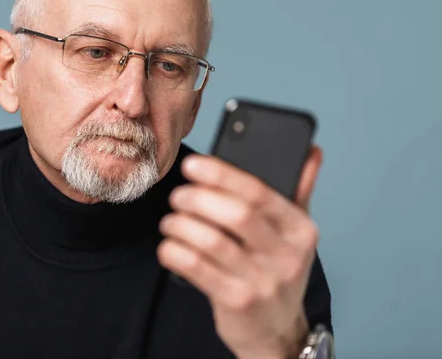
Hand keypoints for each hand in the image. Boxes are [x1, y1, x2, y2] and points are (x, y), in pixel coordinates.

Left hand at [157, 146, 322, 358]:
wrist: (276, 330)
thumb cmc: (277, 271)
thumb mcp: (295, 234)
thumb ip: (298, 191)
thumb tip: (311, 150)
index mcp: (300, 230)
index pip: (260, 193)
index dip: (222, 175)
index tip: (192, 165)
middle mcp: (286, 256)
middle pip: (236, 215)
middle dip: (197, 199)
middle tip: (178, 196)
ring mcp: (262, 281)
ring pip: (211, 241)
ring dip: (181, 225)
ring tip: (170, 221)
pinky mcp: (237, 302)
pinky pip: (197, 268)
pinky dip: (175, 252)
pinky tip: (169, 246)